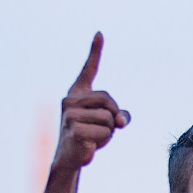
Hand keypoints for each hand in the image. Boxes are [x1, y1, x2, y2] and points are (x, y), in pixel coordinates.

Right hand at [55, 32, 129, 170]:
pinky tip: (89, 145)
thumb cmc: (88, 137)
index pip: (88, 70)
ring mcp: (70, 115)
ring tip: (93, 138)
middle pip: (108, 100)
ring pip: (109, 119)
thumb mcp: (107, 123)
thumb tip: (122, 120)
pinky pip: (104, 133)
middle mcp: (70, 101)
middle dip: (113, 116)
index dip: (95, 52)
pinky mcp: (74, 130)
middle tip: (102, 129)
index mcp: (77, 94)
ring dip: (108, 133)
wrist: (70, 158)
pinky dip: (103, 142)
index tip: (100, 33)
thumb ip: (119, 116)